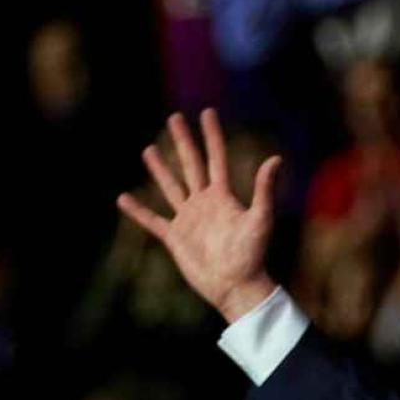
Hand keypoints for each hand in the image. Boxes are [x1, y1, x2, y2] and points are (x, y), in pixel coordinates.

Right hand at [116, 109, 283, 321]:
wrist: (236, 286)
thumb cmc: (253, 255)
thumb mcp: (261, 219)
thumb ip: (264, 189)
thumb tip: (276, 158)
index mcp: (223, 196)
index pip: (216, 158)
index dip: (212, 136)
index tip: (207, 112)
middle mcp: (204, 203)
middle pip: (191, 164)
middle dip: (183, 141)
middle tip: (174, 118)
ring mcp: (188, 219)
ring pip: (171, 187)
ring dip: (160, 169)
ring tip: (148, 149)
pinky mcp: (175, 237)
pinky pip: (152, 220)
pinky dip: (138, 210)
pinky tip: (123, 198)